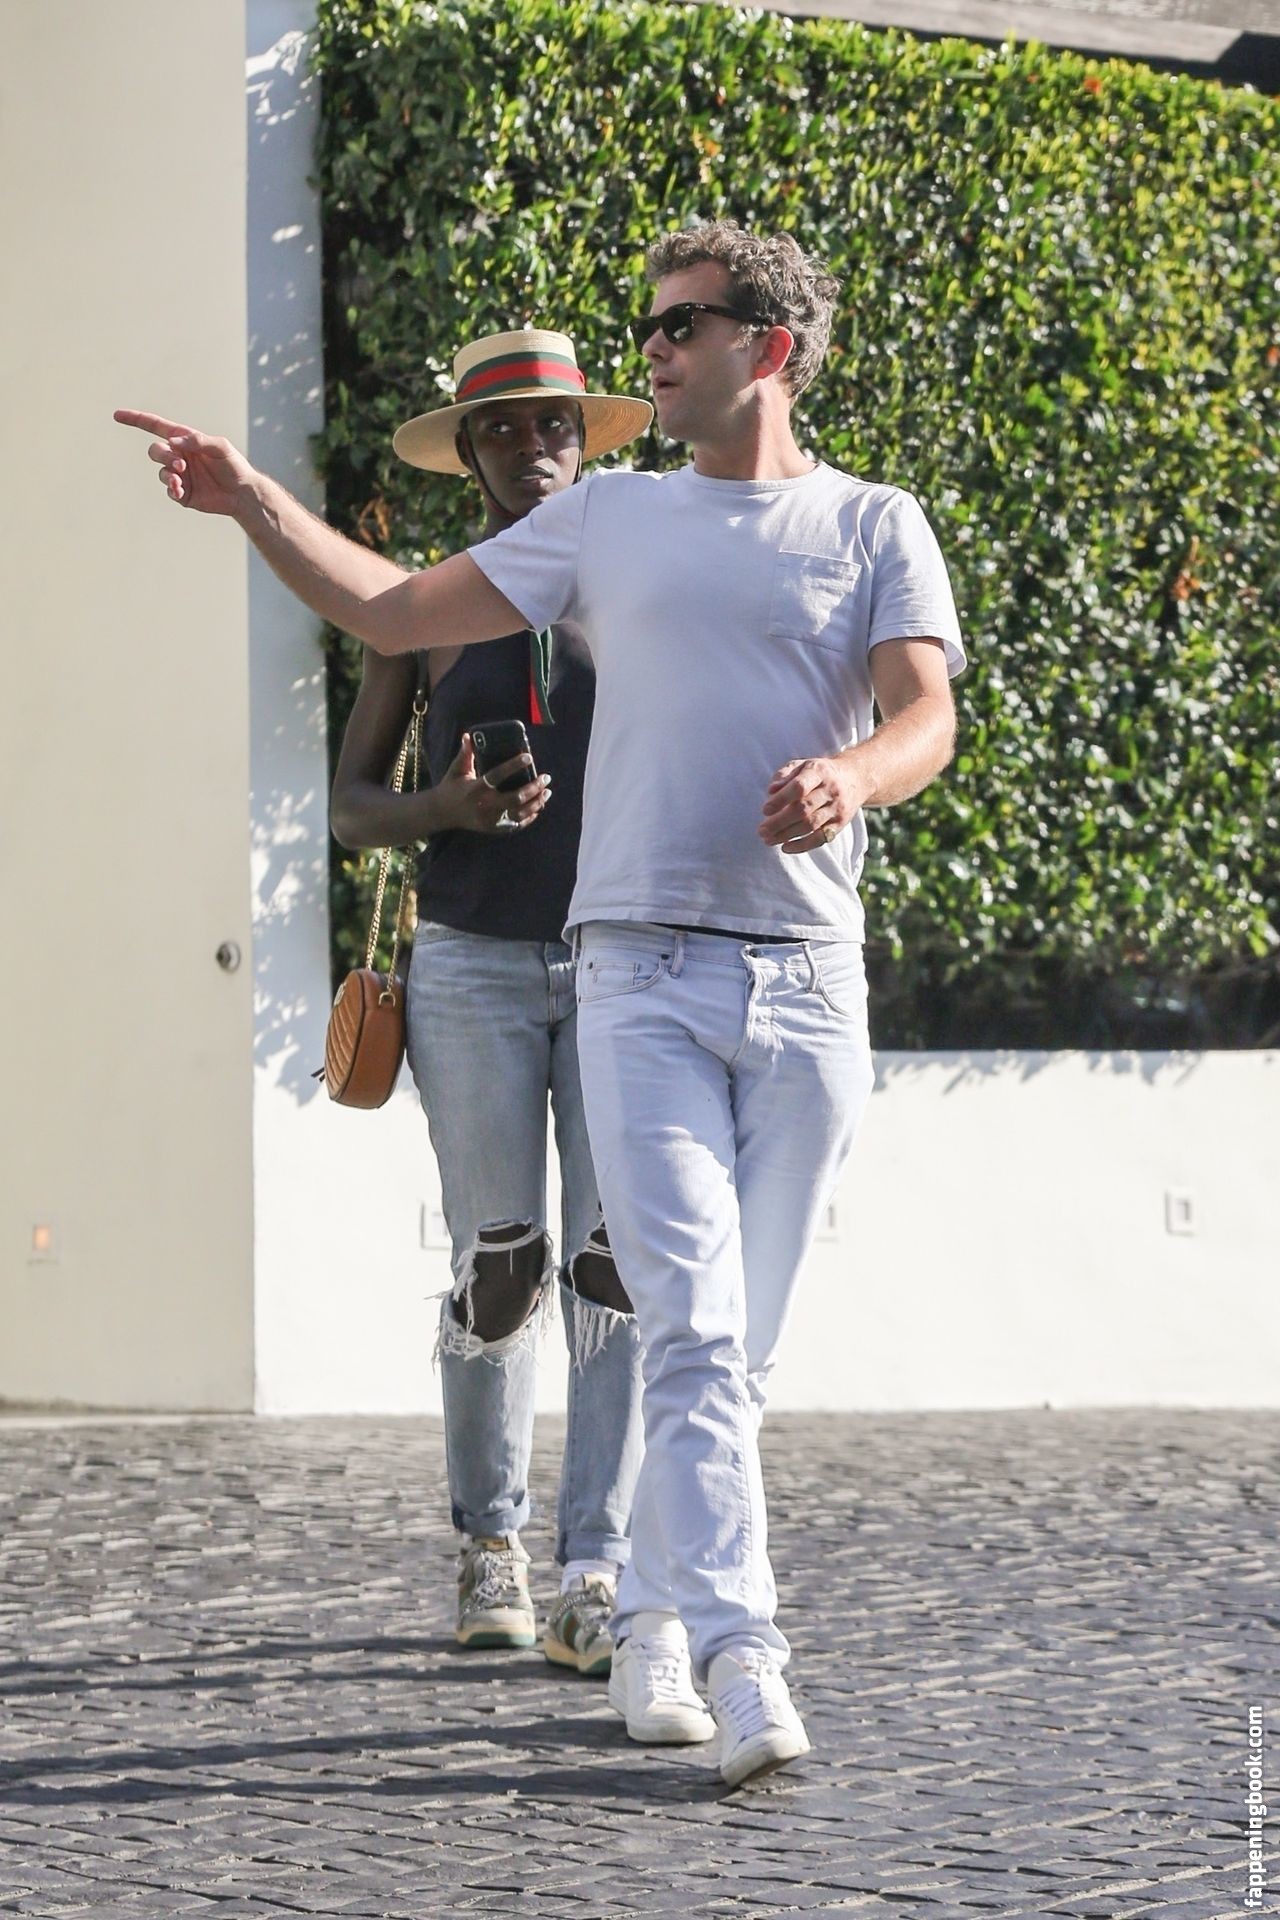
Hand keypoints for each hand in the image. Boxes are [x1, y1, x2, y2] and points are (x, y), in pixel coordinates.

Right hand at [113, 408, 254, 515]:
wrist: (242, 493)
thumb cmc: (234, 465)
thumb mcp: (219, 447)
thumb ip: (197, 441)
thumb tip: (173, 441)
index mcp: (185, 440)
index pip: (155, 426)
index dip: (136, 420)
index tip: (117, 415)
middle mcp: (180, 456)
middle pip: (155, 451)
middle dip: (164, 457)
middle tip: (181, 465)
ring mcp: (180, 475)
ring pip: (161, 472)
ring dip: (169, 475)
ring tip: (182, 480)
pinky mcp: (183, 493)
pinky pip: (169, 490)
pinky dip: (172, 489)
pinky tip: (180, 491)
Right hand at [435, 734, 550, 834]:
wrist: (442, 813)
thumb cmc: (451, 787)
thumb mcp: (456, 770)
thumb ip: (465, 754)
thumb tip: (468, 735)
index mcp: (475, 788)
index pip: (497, 775)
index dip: (513, 766)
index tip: (528, 757)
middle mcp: (484, 806)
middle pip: (515, 798)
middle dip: (534, 788)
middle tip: (546, 777)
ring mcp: (490, 820)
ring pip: (519, 813)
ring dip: (536, 802)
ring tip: (547, 792)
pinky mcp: (494, 828)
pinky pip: (516, 824)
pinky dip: (530, 816)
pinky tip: (539, 806)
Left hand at [758, 756, 861, 854]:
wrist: (855, 779)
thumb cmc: (819, 773)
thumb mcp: (802, 765)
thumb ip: (784, 775)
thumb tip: (770, 791)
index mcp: (819, 772)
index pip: (799, 787)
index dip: (781, 799)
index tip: (765, 810)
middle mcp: (830, 790)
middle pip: (804, 809)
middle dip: (780, 822)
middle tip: (762, 830)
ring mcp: (837, 808)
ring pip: (811, 825)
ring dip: (787, 835)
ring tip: (768, 839)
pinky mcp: (840, 824)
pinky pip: (820, 838)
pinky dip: (802, 846)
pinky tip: (786, 847)